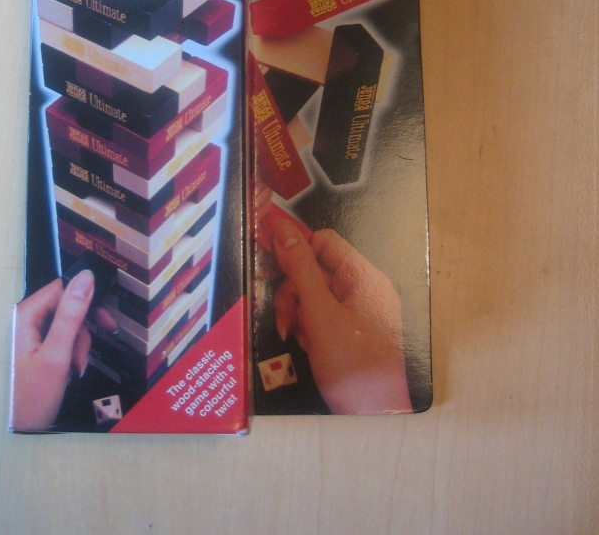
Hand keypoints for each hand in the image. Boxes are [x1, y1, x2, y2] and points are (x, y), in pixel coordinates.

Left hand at [10, 271, 95, 430]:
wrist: (23, 431)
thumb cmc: (33, 398)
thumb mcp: (57, 355)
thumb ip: (71, 316)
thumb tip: (86, 278)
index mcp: (25, 316)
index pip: (61, 289)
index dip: (85, 297)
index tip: (104, 315)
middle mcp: (27, 321)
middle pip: (66, 305)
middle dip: (85, 325)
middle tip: (105, 332)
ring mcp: (32, 336)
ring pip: (68, 324)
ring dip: (80, 343)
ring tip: (77, 366)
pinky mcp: (39, 348)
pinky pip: (64, 339)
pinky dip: (73, 352)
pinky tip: (73, 369)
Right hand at [271, 220, 411, 414]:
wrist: (376, 417)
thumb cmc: (353, 366)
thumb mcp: (320, 314)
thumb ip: (300, 269)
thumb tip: (283, 229)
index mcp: (363, 277)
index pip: (324, 242)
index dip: (296, 250)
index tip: (271, 266)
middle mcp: (363, 290)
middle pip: (316, 271)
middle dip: (294, 293)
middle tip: (286, 321)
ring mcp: (359, 312)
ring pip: (315, 296)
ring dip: (299, 314)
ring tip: (298, 338)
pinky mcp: (352, 333)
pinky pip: (323, 317)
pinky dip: (310, 329)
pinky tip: (310, 347)